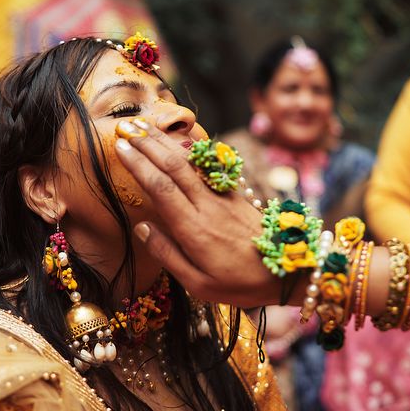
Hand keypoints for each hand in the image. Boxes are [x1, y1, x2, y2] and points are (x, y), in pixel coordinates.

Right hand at [114, 120, 282, 307]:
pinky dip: (190, 148)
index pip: (161, 187)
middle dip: (147, 144)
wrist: (288, 271)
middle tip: (124, 128)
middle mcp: (207, 206)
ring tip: (144, 125)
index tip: (120, 149)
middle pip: (173, 166)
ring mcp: (223, 196)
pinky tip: (178, 137)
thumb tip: (142, 228)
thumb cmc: (240, 283)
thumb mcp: (199, 285)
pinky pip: (208, 165)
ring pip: (190, 160)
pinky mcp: (236, 193)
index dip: (139, 165)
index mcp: (193, 229)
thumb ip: (168, 255)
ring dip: (165, 141)